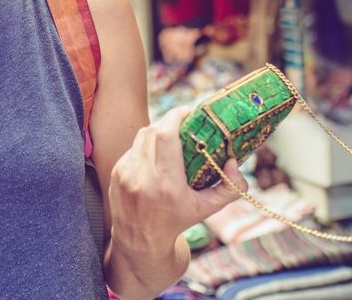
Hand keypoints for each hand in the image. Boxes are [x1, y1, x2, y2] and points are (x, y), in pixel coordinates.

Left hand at [108, 105, 248, 260]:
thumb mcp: (208, 208)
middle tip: (186, 122)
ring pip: (141, 136)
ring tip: (173, 136)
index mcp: (166, 185)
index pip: (165, 136)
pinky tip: (157, 154)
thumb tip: (235, 161)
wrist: (140, 240)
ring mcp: (125, 174)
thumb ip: (231, 187)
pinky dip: (146, 146)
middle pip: (154, 131)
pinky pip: (133, 148)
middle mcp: (142, 178)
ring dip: (158, 131)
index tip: (189, 112)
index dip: (176, 117)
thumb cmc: (178, 220)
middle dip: (170, 121)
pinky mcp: (116, 172)